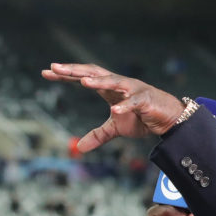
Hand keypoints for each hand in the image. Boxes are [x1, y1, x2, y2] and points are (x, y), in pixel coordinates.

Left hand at [41, 63, 184, 151]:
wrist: (169, 118)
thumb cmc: (142, 118)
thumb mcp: (116, 128)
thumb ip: (97, 135)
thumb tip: (78, 148)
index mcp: (109, 88)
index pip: (84, 77)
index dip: (66, 75)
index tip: (46, 72)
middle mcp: (119, 84)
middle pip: (93, 72)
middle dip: (75, 70)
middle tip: (55, 67)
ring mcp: (133, 89)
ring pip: (113, 82)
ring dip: (98, 81)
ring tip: (83, 81)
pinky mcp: (146, 100)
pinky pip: (134, 102)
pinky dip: (125, 106)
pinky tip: (114, 110)